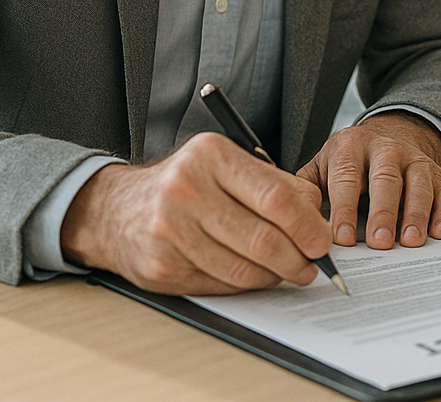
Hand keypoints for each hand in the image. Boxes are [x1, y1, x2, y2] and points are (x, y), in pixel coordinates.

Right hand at [61, 131, 331, 294]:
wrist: (116, 209)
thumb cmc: (186, 184)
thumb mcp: (227, 166)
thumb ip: (275, 184)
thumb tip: (318, 217)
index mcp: (211, 156)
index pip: (276, 197)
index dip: (308, 225)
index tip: (323, 240)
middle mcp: (186, 190)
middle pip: (263, 239)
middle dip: (298, 258)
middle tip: (312, 265)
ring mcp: (170, 231)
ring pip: (244, 269)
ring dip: (275, 276)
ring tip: (288, 271)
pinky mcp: (161, 267)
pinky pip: (221, 285)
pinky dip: (246, 284)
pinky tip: (253, 275)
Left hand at [297, 112, 440, 250]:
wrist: (386, 137)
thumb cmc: (347, 163)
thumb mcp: (321, 167)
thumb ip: (306, 190)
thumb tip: (294, 220)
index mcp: (351, 146)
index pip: (347, 178)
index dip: (344, 209)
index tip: (342, 238)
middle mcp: (385, 149)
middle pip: (386, 179)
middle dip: (383, 212)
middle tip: (379, 242)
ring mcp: (414, 160)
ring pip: (418, 185)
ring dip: (415, 214)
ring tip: (411, 241)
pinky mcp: (436, 174)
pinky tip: (439, 232)